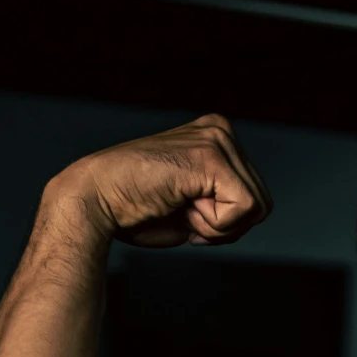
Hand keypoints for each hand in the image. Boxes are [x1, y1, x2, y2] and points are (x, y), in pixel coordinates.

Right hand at [50, 113, 271, 248]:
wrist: (95, 200)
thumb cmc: (135, 208)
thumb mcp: (193, 200)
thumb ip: (224, 199)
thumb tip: (257, 209)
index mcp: (217, 137)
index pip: (255, 199)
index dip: (226, 223)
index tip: (187, 213)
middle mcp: (220, 130)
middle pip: (262, 205)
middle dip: (226, 226)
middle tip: (184, 214)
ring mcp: (216, 138)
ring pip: (256, 208)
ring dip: (218, 225)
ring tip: (181, 207)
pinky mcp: (211, 156)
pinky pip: (244, 208)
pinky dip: (215, 224)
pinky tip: (183, 207)